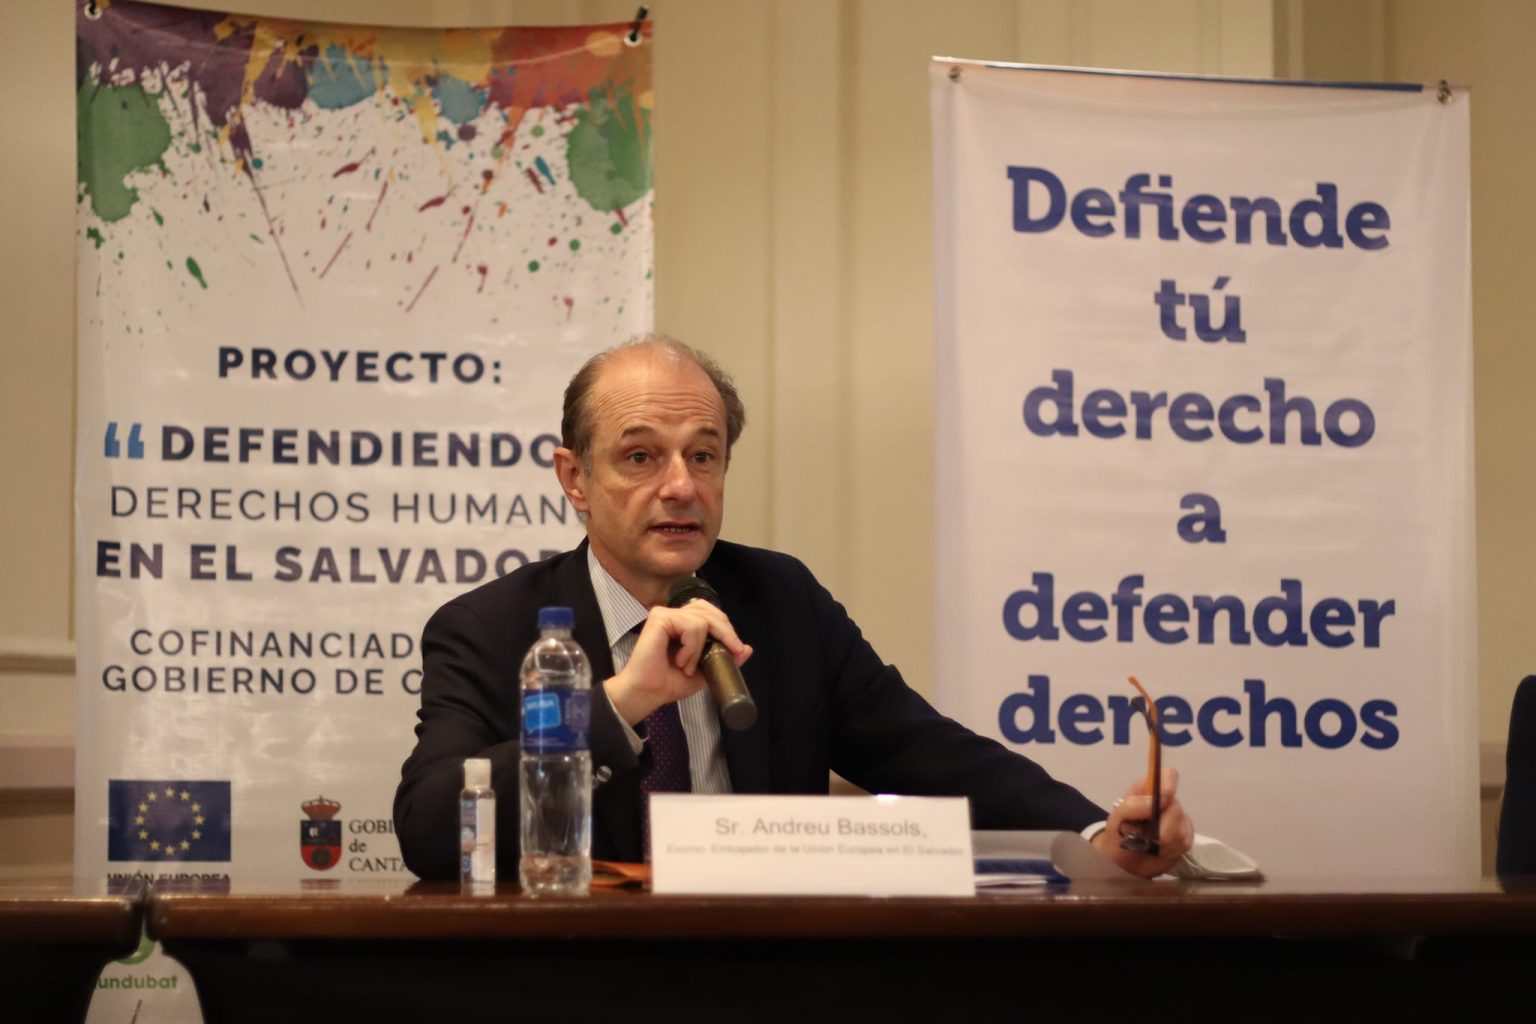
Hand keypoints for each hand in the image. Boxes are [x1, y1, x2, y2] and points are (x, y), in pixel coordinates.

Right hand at [604, 600, 752, 725]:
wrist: (649, 693)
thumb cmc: (670, 682)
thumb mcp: (706, 671)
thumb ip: (725, 658)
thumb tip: (748, 649)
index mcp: (684, 624)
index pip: (711, 613)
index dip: (727, 628)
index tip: (737, 649)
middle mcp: (675, 615)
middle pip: (710, 611)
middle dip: (725, 632)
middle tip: (728, 652)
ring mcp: (666, 614)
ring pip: (703, 620)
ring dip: (701, 647)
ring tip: (688, 665)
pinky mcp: (659, 617)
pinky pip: (691, 625)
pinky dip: (691, 646)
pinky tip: (680, 660)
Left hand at [1090, 767, 1193, 877]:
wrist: (1123, 862)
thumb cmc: (1118, 833)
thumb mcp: (1118, 817)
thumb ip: (1134, 805)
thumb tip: (1157, 800)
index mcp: (1148, 789)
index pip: (1168, 776)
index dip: (1169, 786)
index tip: (1161, 802)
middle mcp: (1166, 801)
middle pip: (1176, 809)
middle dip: (1160, 827)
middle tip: (1145, 836)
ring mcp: (1178, 819)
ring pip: (1181, 829)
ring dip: (1163, 842)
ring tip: (1149, 845)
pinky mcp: (1185, 836)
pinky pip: (1185, 842)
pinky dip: (1170, 850)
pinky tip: (1159, 851)